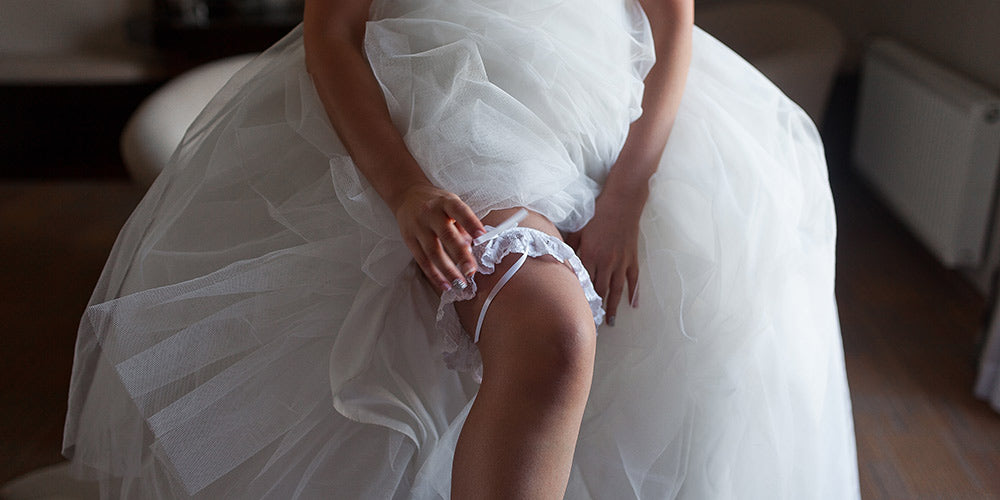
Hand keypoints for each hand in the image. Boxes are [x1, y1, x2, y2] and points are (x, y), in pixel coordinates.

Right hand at [392, 183, 485, 291]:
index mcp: (446, 202)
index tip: (481, 236)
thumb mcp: (451, 204)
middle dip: (460, 254)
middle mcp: (431, 214)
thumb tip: (470, 247)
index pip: (459, 211)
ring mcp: (418, 227)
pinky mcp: (409, 239)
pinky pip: (422, 260)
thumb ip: (462, 223)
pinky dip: (434, 274)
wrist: (407, 196)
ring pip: (433, 251)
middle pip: (446, 235)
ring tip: (460, 282)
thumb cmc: (436, 203)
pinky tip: (444, 284)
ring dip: (447, 270)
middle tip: (471, 270)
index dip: (470, 223)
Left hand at [566, 192, 642, 325]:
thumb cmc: (597, 212)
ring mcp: (621, 261)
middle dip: (596, 309)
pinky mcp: (632, 258)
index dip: (580, 299)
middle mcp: (606, 262)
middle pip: (600, 291)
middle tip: (592, 325)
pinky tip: (633, 305)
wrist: (622, 200)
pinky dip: (634, 293)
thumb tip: (559, 260)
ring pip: (617, 290)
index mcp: (589, 255)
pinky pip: (633, 279)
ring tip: (611, 322)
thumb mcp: (578, 228)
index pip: (583, 283)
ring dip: (613, 307)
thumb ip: (569, 246)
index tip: (576, 312)